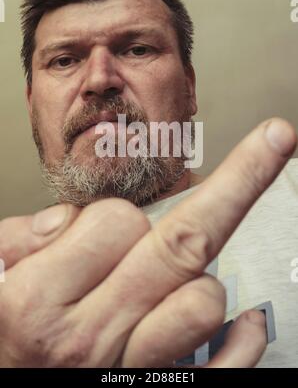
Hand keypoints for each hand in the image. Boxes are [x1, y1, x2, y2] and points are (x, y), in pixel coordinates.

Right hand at [0, 118, 295, 366]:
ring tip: (168, 279)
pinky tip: (247, 319)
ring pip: (204, 299)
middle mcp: (89, 336)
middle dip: (242, 178)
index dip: (116, 214)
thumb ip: (21, 238)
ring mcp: (127, 371)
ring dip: (198, 276)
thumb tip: (68, 220)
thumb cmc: (3, 337)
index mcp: (41, 299)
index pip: (116, 219)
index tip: (102, 231)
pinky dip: (245, 339)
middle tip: (277, 138)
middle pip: (185, 241)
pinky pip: (224, 367)